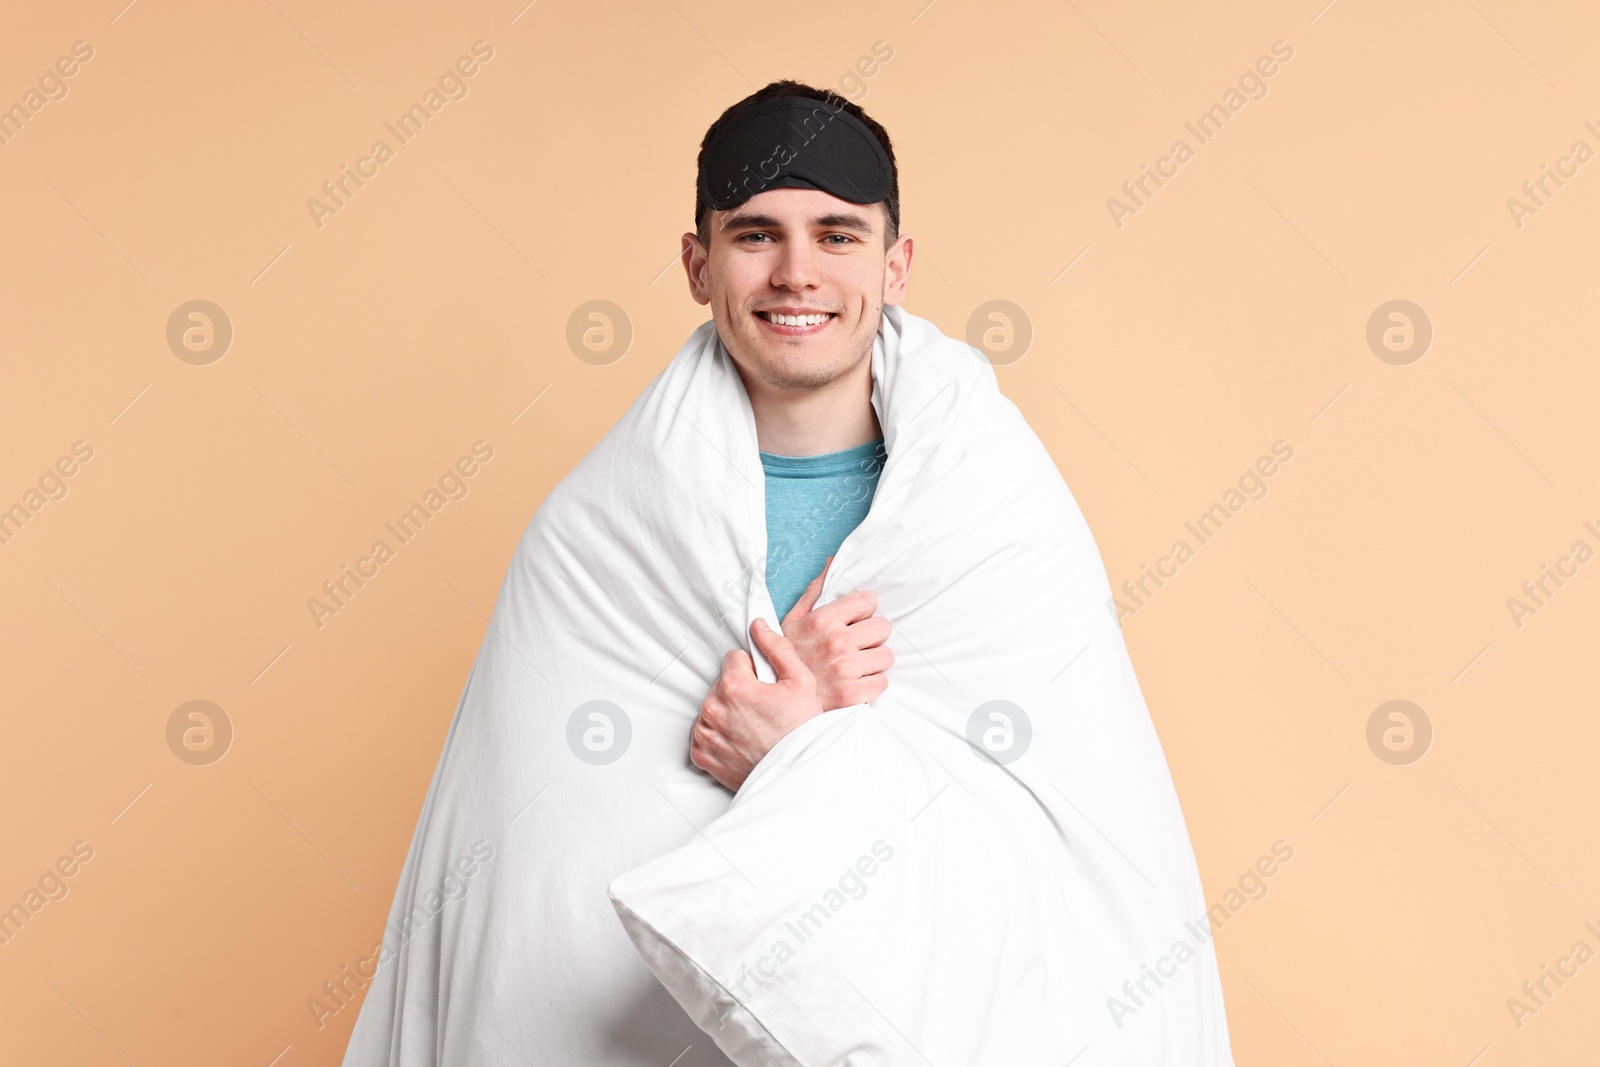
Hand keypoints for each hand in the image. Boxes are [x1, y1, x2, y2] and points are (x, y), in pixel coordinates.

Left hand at [690, 617, 823, 792]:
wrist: (798, 774)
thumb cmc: (801, 730)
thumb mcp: (801, 681)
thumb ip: (776, 648)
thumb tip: (757, 625)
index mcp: (733, 686)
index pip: (734, 659)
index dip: (753, 671)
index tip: (765, 687)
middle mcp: (713, 708)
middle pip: (722, 684)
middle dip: (740, 691)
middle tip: (763, 709)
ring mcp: (705, 734)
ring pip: (712, 707)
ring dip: (728, 712)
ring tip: (754, 726)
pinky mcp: (702, 755)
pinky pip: (704, 734)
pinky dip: (718, 735)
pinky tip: (741, 740)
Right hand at [781, 556, 893, 712]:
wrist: (774, 698)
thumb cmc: (787, 656)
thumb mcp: (793, 620)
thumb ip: (815, 591)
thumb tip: (832, 563)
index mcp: (822, 621)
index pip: (868, 601)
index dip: (863, 611)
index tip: (856, 620)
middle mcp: (836, 642)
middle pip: (882, 626)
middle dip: (872, 634)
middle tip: (859, 643)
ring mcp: (845, 670)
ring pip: (886, 655)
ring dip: (875, 659)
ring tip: (858, 663)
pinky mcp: (852, 694)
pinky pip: (882, 682)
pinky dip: (873, 682)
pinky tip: (858, 681)